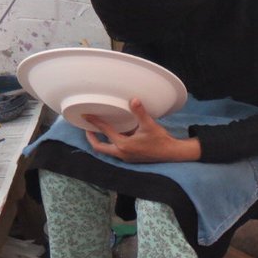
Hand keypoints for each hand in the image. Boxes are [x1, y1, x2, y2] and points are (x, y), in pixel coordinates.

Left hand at [85, 99, 200, 163]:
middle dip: (92, 138)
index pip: (105, 131)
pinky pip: (116, 151)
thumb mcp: (149, 125)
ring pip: (108, 150)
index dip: (94, 122)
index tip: (86, 116)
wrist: (171, 153)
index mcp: (123, 145)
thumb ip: (140, 112)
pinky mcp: (131, 158)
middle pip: (100, 147)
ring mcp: (126, 157)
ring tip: (98, 132)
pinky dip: (112, 143)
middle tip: (87, 128)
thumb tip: (134, 100)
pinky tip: (116, 135)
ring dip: (101, 142)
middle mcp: (122, 153)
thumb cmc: (161, 140)